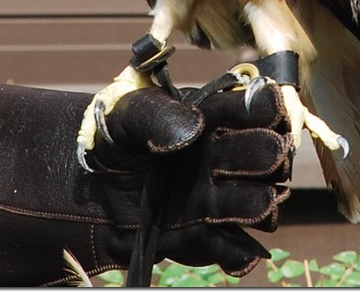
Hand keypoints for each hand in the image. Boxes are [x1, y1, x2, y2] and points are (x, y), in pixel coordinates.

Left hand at [87, 82, 291, 275]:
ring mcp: (219, 198)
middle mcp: (225, 155)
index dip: (267, 108)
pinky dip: (240, 252)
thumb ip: (159, 114)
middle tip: (266, 156)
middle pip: (268, 155)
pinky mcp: (205, 236)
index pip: (256, 107)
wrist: (90, 189)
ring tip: (247, 201)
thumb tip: (195, 129)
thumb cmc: (114, 138)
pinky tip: (234, 247)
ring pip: (261, 202)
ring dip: (258, 202)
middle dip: (269, 154)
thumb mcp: (127, 113)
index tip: (268, 113)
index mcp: (213, 116)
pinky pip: (235, 249)